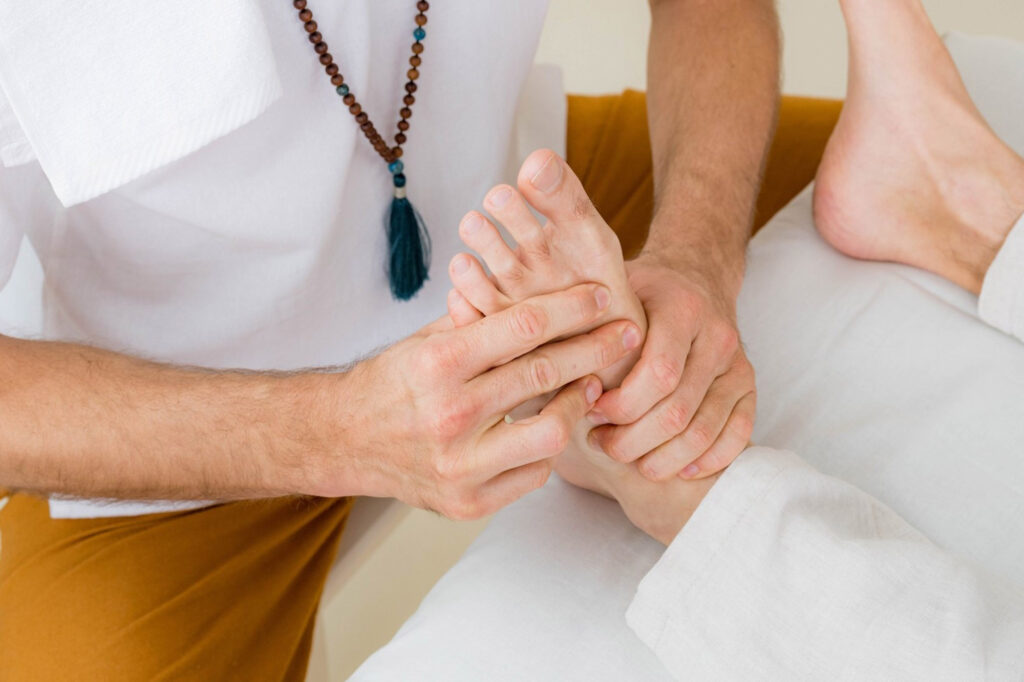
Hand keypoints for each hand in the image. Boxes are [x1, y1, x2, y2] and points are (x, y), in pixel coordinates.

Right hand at [304, 283, 641, 519]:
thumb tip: (548, 295)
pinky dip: (546, 448)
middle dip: (595, 350)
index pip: (523, 326)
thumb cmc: (392, 381)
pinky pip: (533, 474)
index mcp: (437, 363)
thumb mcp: (428, 339)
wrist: (343, 440)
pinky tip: (547, 426)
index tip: (604, 296)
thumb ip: (482, 321)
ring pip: (549, 433)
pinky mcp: (467, 502)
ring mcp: (459, 466)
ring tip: (588, 386)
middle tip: (625, 334)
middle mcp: (449, 415)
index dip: (572, 308)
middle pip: (544, 376)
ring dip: (576, 405)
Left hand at [586, 254, 755, 481]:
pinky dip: (704, 461)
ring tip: (626, 456)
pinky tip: (672, 467)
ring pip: (703, 431)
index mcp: (682, 308)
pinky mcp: (749, 386)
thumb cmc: (638, 293)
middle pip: (677, 411)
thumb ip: (584, 324)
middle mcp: (718, 336)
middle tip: (601, 443)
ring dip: (660, 458)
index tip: (590, 409)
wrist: (696, 275)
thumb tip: (539, 366)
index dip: (621, 406)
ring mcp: (739, 363)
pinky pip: (738, 435)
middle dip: (632, 440)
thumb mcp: (609, 292)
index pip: (659, 374)